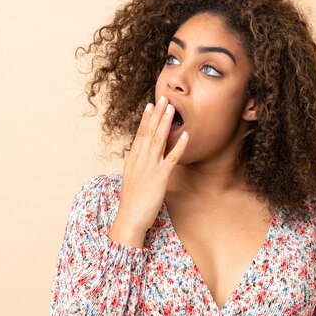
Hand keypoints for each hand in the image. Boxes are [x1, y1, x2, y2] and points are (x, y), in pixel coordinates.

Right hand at [109, 96, 188, 246]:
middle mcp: (140, 159)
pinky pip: (172, 158)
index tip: (150, 105)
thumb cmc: (131, 200)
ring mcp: (150, 166)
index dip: (146, 118)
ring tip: (172, 108)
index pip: (140, 133)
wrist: (130, 218)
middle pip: (149, 132)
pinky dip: (180, 146)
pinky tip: (186, 135)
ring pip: (159, 139)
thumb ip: (132, 164)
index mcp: (133, 158)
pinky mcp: (160, 177)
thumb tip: (132, 153)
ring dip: (166, 123)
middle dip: (157, 114)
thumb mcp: (129, 178)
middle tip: (164, 98)